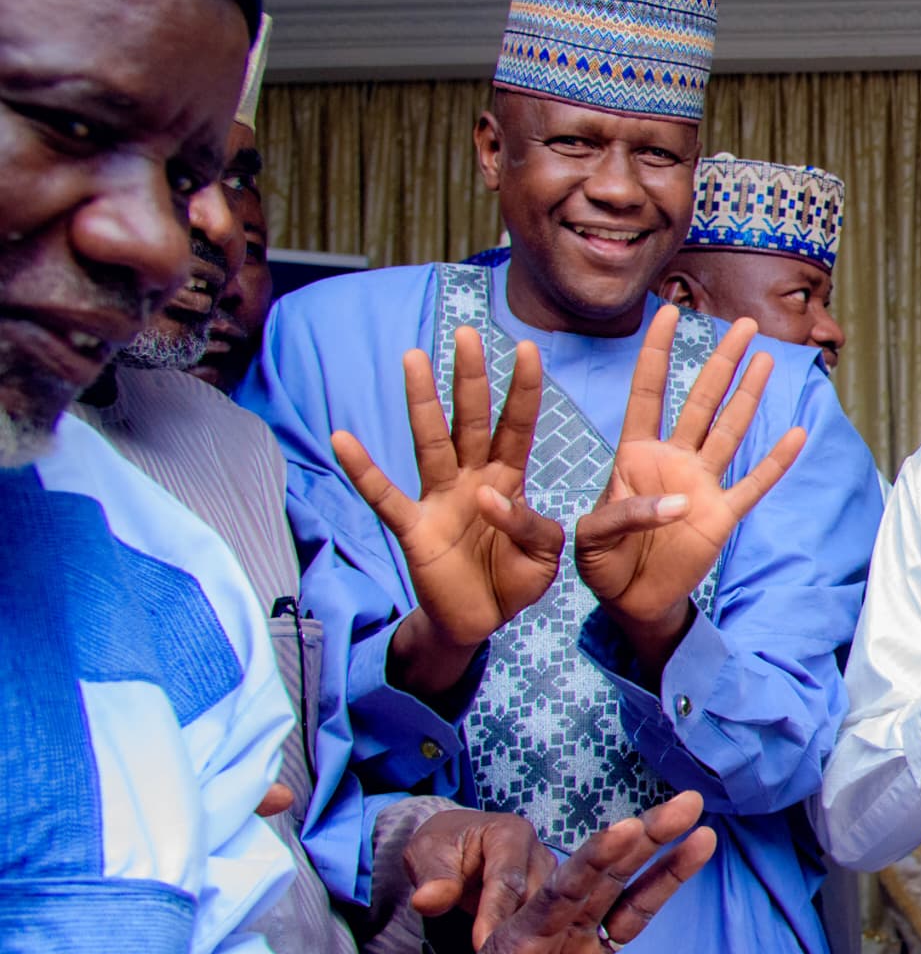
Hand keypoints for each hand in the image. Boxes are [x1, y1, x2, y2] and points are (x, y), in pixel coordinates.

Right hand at [334, 326, 561, 695]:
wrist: (479, 621)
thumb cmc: (513, 579)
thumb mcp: (544, 555)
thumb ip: (533, 527)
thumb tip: (490, 500)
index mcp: (509, 480)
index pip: (518, 425)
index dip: (523, 389)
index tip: (528, 346)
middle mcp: (472, 478)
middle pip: (472, 419)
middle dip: (471, 377)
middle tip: (467, 332)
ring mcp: (439, 499)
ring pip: (430, 442)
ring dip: (423, 401)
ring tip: (414, 357)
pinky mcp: (414, 528)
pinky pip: (385, 496)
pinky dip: (364, 470)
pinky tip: (343, 438)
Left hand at [406, 807, 556, 951]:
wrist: (454, 847)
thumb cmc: (441, 847)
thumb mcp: (425, 854)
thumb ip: (431, 877)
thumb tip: (427, 901)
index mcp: (510, 833)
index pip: (507, 879)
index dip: (493, 913)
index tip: (480, 944)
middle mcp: (537, 851)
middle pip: (533, 897)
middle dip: (516, 929)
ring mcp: (547, 873)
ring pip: (545, 911)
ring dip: (527, 936)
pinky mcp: (549, 894)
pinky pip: (546, 919)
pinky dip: (533, 938)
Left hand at [407, 791, 723, 953]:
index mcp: (521, 943)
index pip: (563, 891)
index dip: (598, 857)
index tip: (632, 825)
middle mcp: (555, 944)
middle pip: (607, 882)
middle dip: (648, 839)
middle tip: (690, 803)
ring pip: (631, 915)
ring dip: (667, 879)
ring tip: (705, 840)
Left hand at [575, 309, 807, 656]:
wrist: (629, 601)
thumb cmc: (602, 562)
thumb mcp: (591, 537)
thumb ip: (626, 513)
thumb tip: (682, 503)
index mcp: (634, 455)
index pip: (648, 392)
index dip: (658, 352)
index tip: (669, 312)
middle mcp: (673, 460)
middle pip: (701, 400)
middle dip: (721, 361)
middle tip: (744, 324)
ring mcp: (702, 485)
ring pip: (730, 431)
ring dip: (748, 396)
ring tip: (766, 359)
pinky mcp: (722, 516)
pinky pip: (753, 484)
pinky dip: (775, 462)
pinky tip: (795, 434)